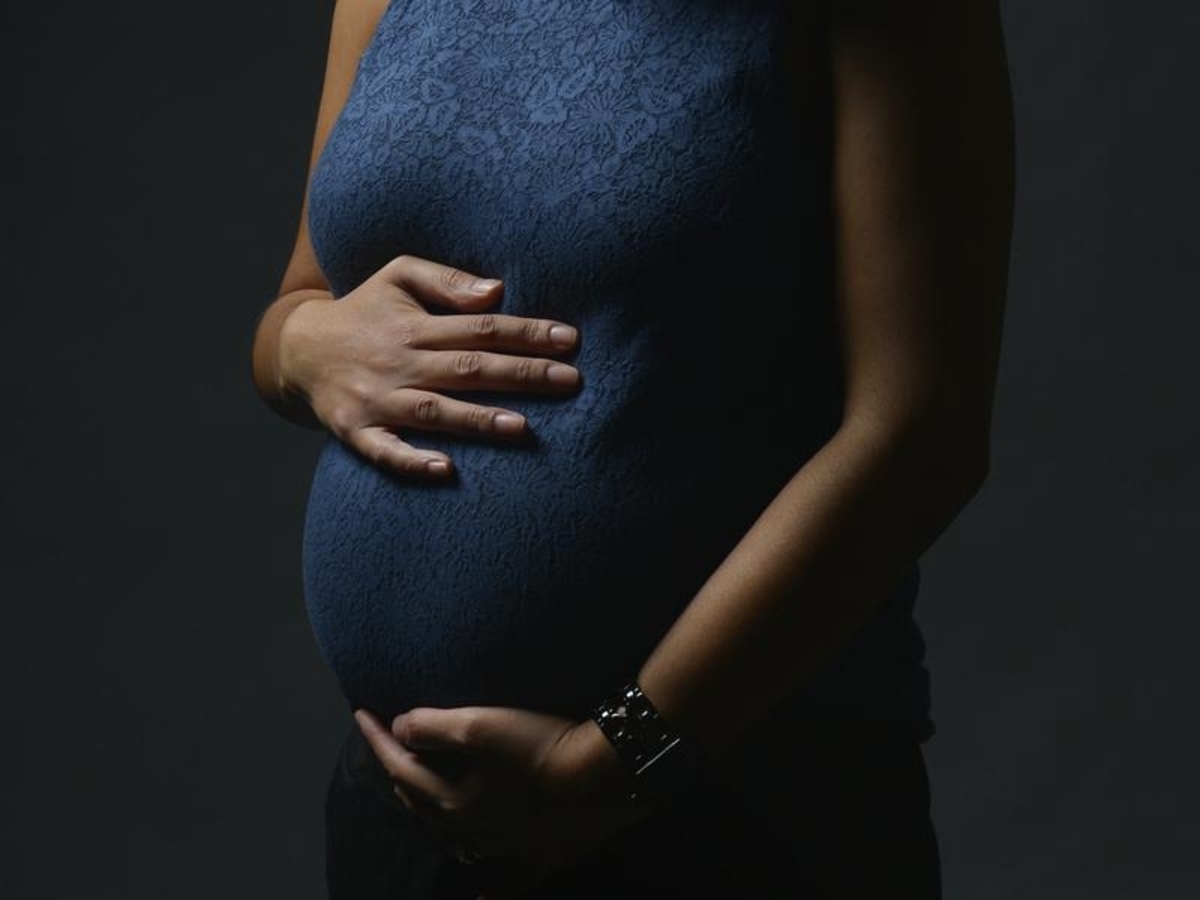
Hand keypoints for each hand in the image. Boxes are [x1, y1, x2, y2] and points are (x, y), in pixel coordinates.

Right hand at [277, 254, 580, 478]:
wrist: (297, 349)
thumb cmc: (364, 310)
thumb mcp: (398, 276)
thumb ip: (446, 281)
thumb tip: (496, 292)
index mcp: (415, 326)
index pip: (481, 327)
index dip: (526, 333)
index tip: (570, 341)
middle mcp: (400, 362)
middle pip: (468, 368)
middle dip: (522, 374)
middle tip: (570, 381)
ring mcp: (378, 400)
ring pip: (435, 411)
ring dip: (477, 420)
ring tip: (522, 427)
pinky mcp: (356, 431)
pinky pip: (385, 450)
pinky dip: (412, 460)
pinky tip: (445, 470)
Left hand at [353, 705, 651, 898]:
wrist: (608, 777)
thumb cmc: (542, 745)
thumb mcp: (481, 724)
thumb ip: (433, 727)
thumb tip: (398, 728)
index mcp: (452, 801)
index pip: (400, 766)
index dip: (377, 738)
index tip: (358, 712)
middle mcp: (471, 831)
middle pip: (421, 802)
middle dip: (399, 771)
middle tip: (388, 743)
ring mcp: (506, 849)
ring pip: (453, 838)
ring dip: (430, 813)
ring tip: (421, 792)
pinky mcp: (541, 857)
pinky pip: (504, 881)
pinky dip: (485, 889)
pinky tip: (476, 898)